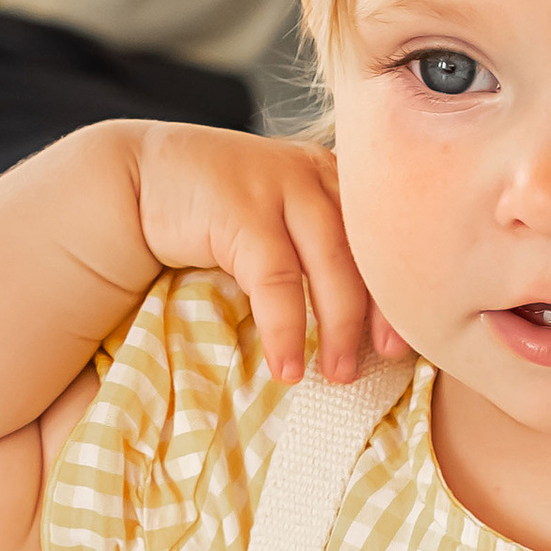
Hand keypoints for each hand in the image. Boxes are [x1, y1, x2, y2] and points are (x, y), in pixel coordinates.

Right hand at [127, 127, 404, 387]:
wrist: (139, 178)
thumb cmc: (215, 209)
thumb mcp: (280, 217)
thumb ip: (317, 245)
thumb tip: (365, 318)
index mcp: (335, 177)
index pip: (386, 235)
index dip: (403, 288)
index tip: (411, 338)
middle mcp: (317, 175)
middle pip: (370, 250)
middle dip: (382, 312)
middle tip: (385, 359)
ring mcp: (281, 187)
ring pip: (332, 267)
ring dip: (339, 329)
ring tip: (337, 375)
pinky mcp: (242, 210)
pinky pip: (278, 280)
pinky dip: (285, 329)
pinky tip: (287, 365)